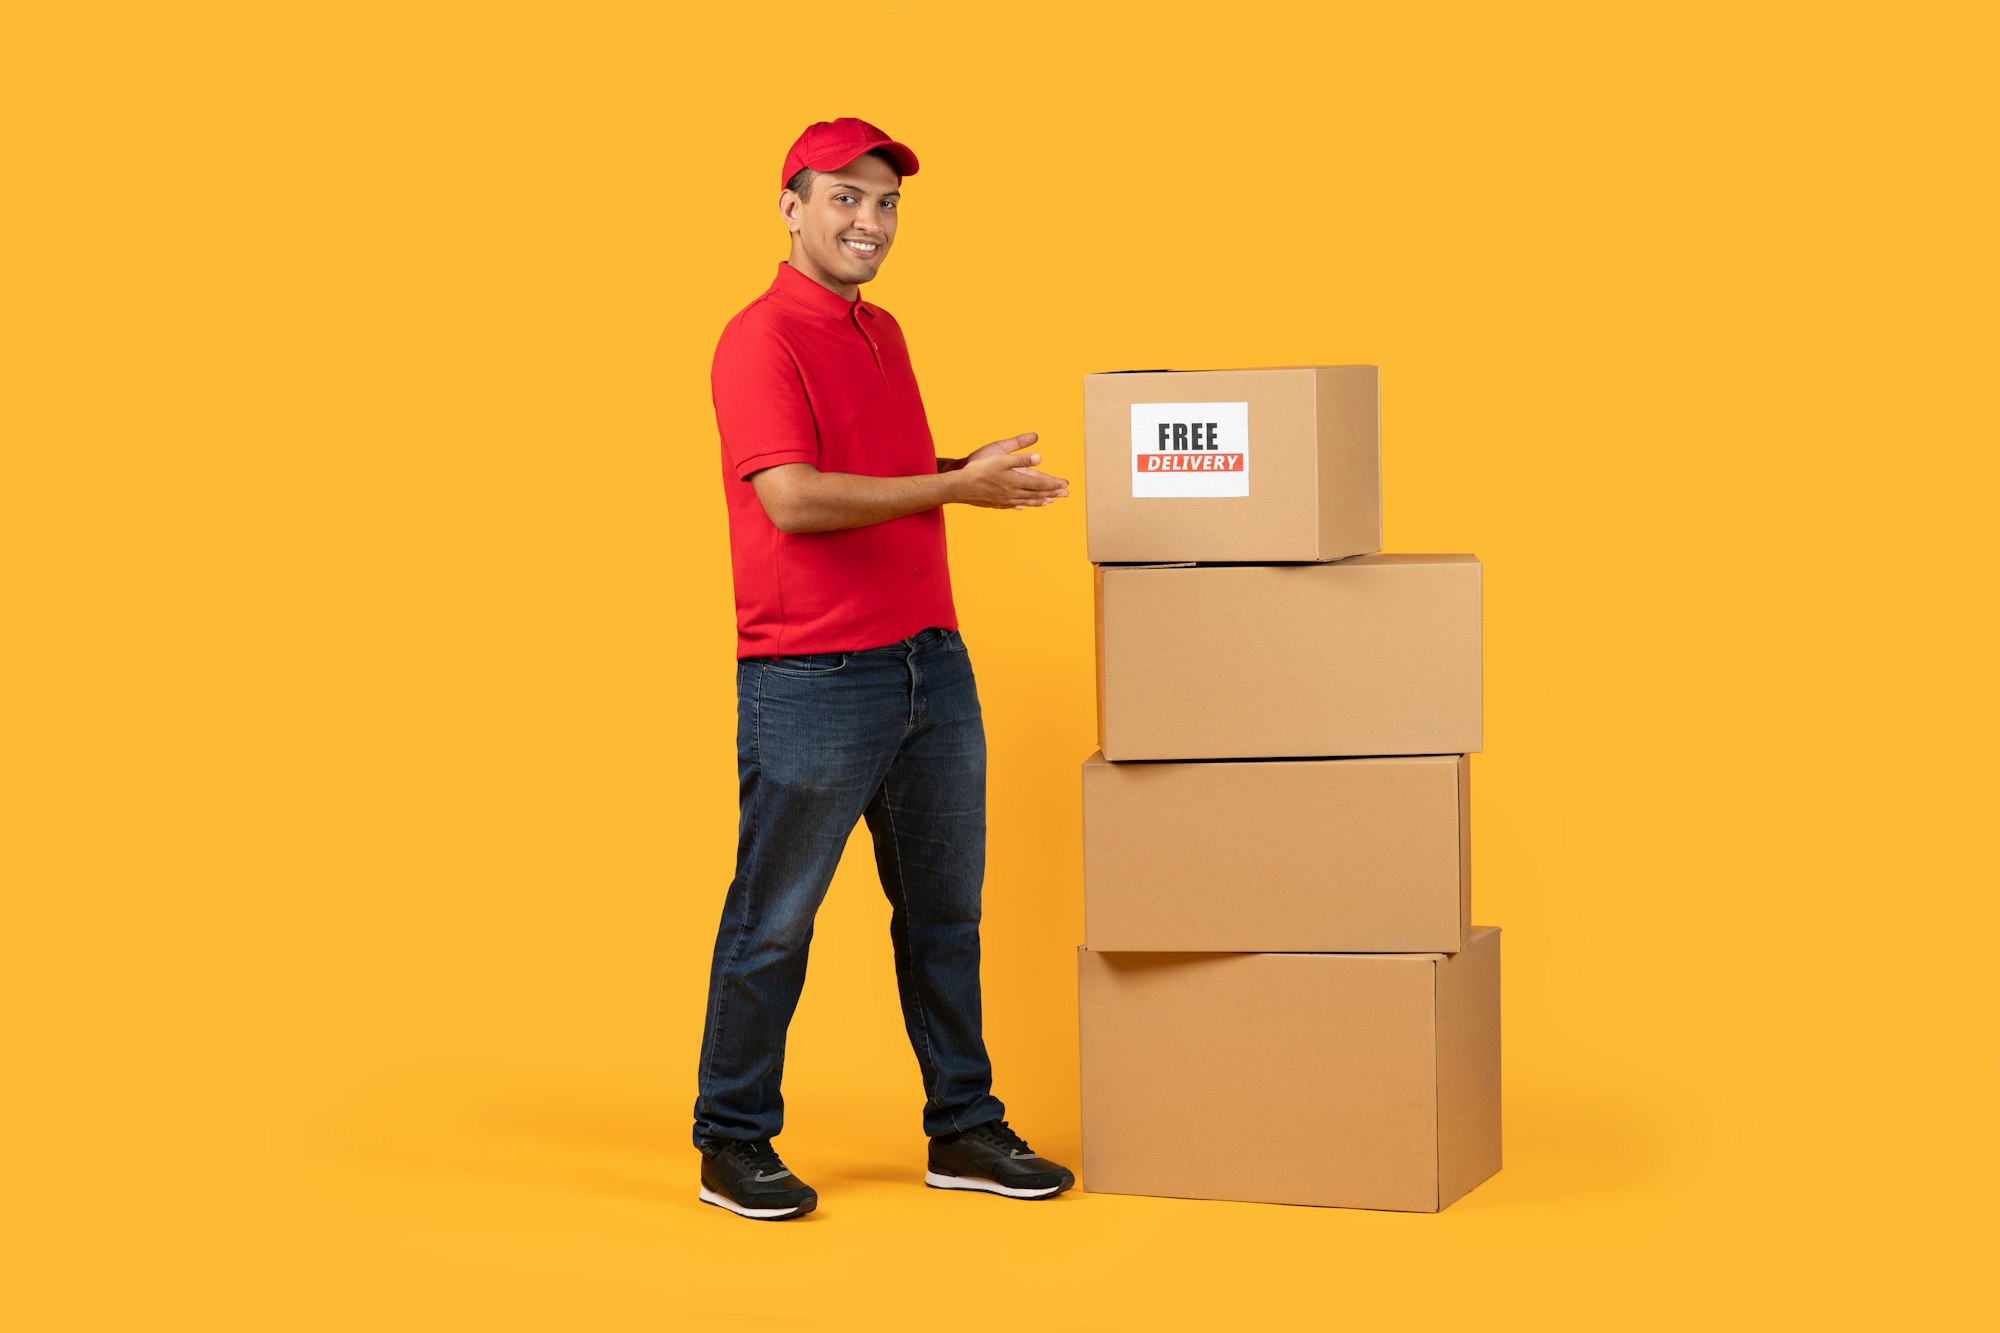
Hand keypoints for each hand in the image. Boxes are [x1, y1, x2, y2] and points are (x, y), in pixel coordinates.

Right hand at [952, 433, 1069, 509]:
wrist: (959, 486)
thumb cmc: (979, 469)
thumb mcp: (1001, 459)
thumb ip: (1021, 458)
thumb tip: (1040, 458)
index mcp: (1016, 481)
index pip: (1040, 483)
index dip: (1054, 484)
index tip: (1065, 484)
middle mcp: (1013, 493)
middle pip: (1036, 494)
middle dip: (1052, 493)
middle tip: (1064, 495)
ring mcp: (1004, 500)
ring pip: (1026, 501)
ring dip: (1039, 501)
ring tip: (1049, 502)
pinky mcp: (994, 503)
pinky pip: (1011, 505)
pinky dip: (1020, 505)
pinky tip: (1020, 507)